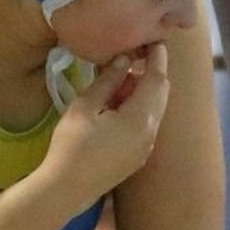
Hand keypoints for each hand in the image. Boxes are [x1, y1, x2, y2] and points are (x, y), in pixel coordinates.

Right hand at [43, 43, 169, 202]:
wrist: (68, 188)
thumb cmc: (72, 145)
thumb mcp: (85, 107)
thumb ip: (108, 82)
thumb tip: (124, 60)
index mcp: (142, 117)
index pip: (157, 80)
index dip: (158, 59)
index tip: (156, 41)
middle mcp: (152, 132)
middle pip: (161, 95)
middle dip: (152, 74)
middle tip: (137, 57)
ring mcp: (148, 147)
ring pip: (155, 111)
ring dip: (144, 93)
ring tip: (121, 80)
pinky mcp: (139, 157)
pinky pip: (147, 125)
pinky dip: (140, 110)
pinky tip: (119, 106)